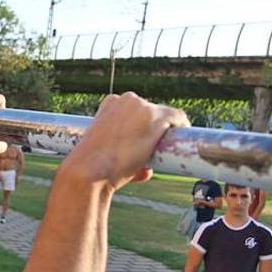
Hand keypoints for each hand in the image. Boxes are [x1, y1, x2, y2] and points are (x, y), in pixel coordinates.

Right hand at [59, 92, 184, 188]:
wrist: (89, 170)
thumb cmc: (94, 168)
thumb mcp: (105, 154)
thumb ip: (124, 156)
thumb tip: (144, 171)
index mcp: (110, 104)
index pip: (134, 112)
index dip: (140, 128)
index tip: (141, 142)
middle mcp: (126, 100)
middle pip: (149, 113)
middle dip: (152, 130)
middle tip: (151, 151)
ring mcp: (142, 107)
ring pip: (163, 116)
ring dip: (164, 132)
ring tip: (164, 151)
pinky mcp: (156, 116)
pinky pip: (177, 117)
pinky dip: (181, 126)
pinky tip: (182, 136)